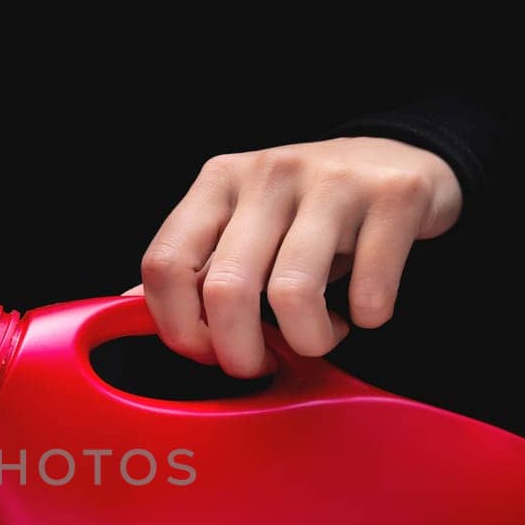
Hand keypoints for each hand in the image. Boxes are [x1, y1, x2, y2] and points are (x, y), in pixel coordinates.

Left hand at [137, 137, 462, 376]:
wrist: (401, 159)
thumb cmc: (308, 211)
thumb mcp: (242, 226)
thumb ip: (193, 268)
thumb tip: (123, 310)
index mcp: (218, 183)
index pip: (165, 265)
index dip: (178, 328)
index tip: (207, 353)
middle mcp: (268, 173)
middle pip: (225, 289)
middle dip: (241, 353)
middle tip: (263, 364)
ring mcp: (332, 180)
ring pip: (293, 294)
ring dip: (309, 340)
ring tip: (320, 334)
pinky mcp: (394, 195)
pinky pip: (368, 290)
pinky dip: (367, 319)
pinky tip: (365, 309)